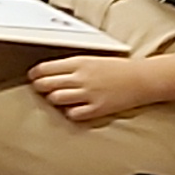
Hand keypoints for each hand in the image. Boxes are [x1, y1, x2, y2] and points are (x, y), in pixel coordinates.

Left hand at [29, 52, 174, 122]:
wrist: (141, 79)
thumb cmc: (118, 69)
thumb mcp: (93, 60)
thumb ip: (73, 66)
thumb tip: (51, 73)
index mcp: (79, 62)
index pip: (46, 68)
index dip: (36, 74)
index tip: (33, 77)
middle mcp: (81, 77)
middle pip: (47, 84)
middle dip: (40, 87)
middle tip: (40, 89)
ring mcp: (88, 94)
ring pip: (56, 99)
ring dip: (54, 99)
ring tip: (58, 99)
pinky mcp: (96, 109)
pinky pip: (73, 114)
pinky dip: (70, 112)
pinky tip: (74, 109)